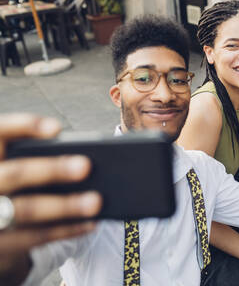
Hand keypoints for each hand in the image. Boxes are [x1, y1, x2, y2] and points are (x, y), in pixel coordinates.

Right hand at [0, 114, 101, 281]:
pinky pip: (34, 237)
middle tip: (85, 166)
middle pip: (14, 174)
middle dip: (51, 170)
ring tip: (95, 201)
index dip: (24, 127)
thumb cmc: (10, 181)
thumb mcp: (11, 164)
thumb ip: (34, 155)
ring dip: (65, 206)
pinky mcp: (0, 244)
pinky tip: (91, 222)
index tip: (56, 127)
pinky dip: (66, 229)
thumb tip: (80, 158)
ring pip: (25, 210)